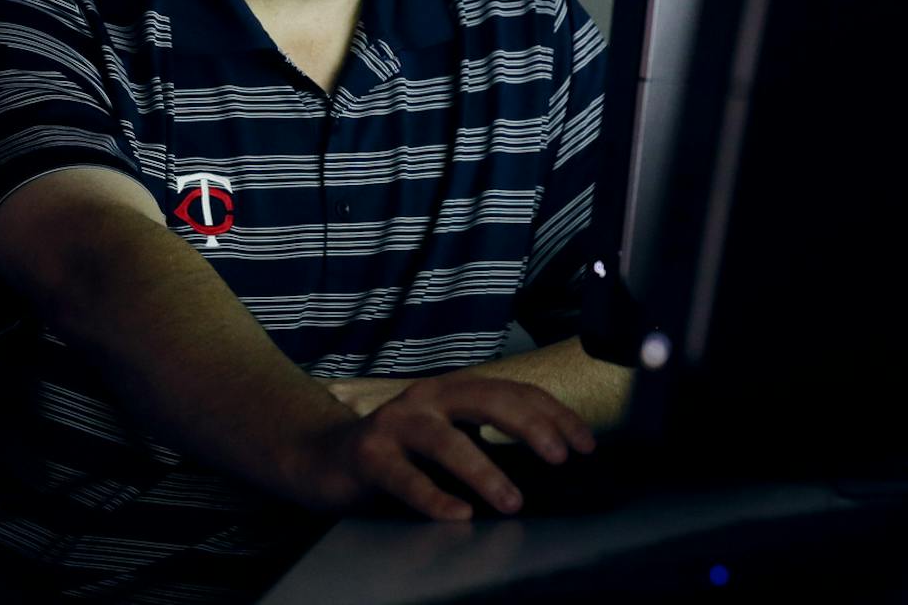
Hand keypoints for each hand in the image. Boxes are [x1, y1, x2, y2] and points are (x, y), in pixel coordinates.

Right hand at [304, 373, 596, 520]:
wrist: (322, 459)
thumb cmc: (398, 453)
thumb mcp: (449, 438)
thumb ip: (487, 440)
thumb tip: (549, 462)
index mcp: (456, 391)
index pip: (517, 393)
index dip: (555, 416)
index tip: (585, 445)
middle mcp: (429, 397)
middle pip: (490, 400)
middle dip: (531, 427)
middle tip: (561, 459)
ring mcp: (396, 422)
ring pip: (448, 441)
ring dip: (486, 472)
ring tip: (513, 501)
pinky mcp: (368, 454)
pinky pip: (406, 478)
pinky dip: (434, 498)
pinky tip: (459, 516)